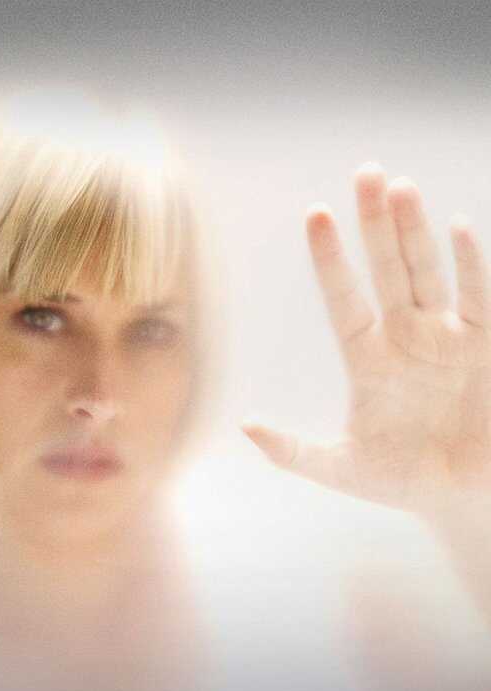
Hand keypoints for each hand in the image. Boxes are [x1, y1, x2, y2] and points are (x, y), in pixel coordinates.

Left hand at [243, 162, 490, 514]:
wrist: (463, 497)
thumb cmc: (402, 481)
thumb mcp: (342, 470)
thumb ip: (294, 452)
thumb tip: (244, 429)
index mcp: (368, 358)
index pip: (344, 297)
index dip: (331, 259)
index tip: (315, 214)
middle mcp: (404, 337)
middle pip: (386, 269)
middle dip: (376, 224)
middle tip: (366, 172)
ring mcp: (445, 337)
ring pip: (428, 273)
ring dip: (416, 232)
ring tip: (400, 188)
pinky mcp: (484, 346)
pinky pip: (477, 299)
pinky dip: (469, 266)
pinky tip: (458, 228)